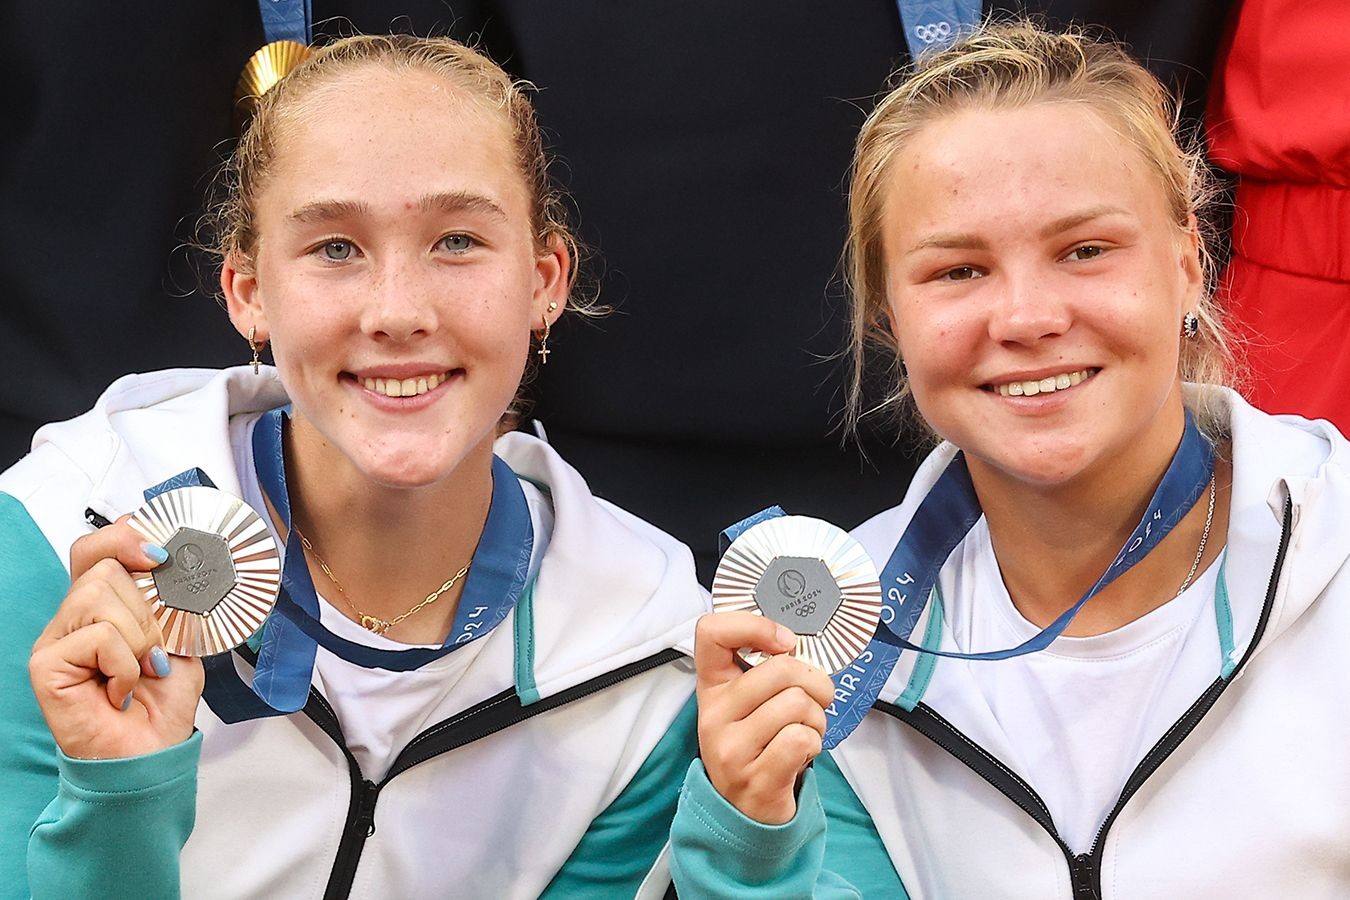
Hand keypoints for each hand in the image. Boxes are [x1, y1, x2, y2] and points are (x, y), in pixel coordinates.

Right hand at [29, 517, 204, 759]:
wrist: (151, 755)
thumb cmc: (163, 703)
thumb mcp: (180, 640)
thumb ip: (172, 602)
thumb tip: (173, 565)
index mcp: (103, 607)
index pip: (97, 549)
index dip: (124, 537)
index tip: (161, 552)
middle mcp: (73, 618)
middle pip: (105, 568)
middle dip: (147, 607)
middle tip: (157, 649)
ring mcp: (55, 639)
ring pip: (100, 596)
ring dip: (139, 637)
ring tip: (142, 671)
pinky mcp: (46, 663)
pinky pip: (99, 636)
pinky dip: (126, 663)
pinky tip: (123, 690)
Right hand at [694, 611, 836, 824]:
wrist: (745, 813)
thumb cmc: (757, 745)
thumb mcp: (747, 704)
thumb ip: (765, 670)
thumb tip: (800, 646)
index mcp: (712, 687)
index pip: (711, 632)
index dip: (755, 625)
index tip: (785, 643)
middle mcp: (714, 714)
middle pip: (781, 669)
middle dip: (814, 683)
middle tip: (814, 700)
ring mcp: (731, 748)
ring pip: (798, 704)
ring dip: (817, 719)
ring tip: (804, 732)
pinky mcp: (755, 778)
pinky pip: (802, 739)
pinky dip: (815, 743)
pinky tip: (802, 753)